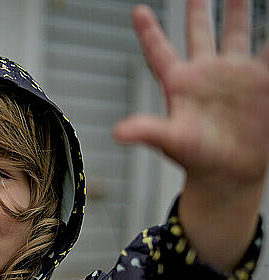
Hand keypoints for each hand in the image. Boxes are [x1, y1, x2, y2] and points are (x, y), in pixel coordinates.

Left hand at [114, 0, 268, 192]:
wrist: (229, 172)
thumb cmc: (196, 158)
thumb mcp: (170, 141)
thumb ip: (147, 131)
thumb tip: (118, 132)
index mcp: (179, 84)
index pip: (160, 52)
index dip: (150, 32)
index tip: (138, 11)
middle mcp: (205, 75)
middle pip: (199, 34)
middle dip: (198, 11)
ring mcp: (234, 76)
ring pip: (236, 35)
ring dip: (238, 13)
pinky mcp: (261, 82)